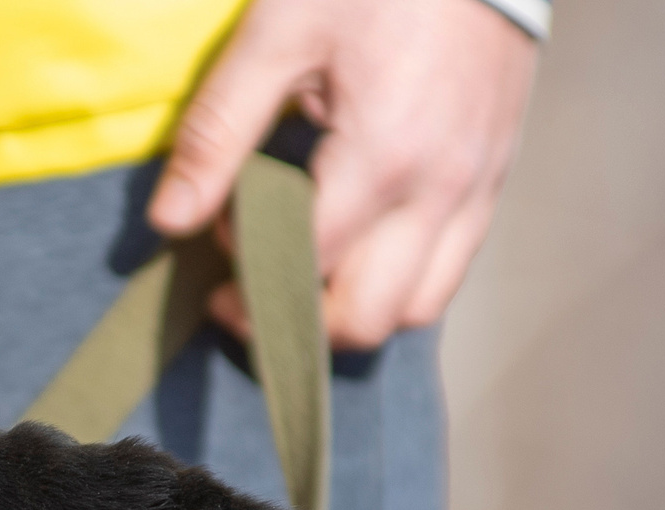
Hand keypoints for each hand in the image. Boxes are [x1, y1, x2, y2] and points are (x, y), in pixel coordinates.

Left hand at [148, 0, 537, 349]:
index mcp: (383, 155)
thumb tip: (170, 220)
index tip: (220, 238)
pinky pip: (447, 273)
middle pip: (362, 318)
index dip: (248, 267)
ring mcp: (476, 192)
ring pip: (414, 310)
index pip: (302, 263)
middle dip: (294, 320)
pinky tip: (357, 245)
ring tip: (305, 272)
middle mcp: (440, 191)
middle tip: (248, 288)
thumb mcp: (279, 34)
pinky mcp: (494, 183)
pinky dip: (397, 281)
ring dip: (351, 310)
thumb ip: (219, 132)